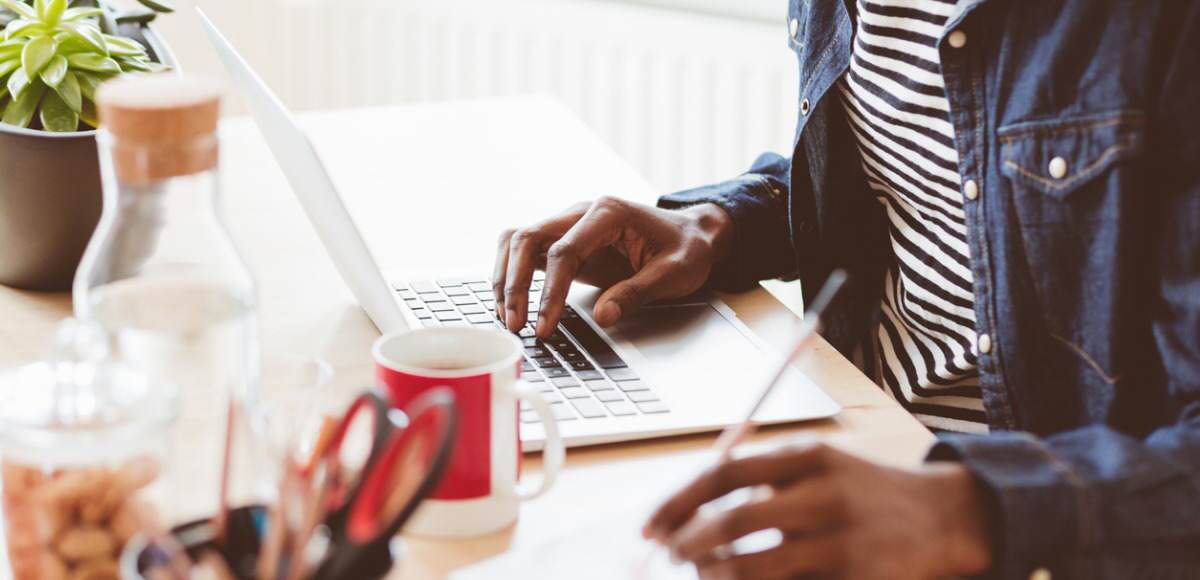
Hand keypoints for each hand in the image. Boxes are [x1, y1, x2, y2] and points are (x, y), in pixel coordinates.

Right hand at [493, 197, 731, 335]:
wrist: (692, 234)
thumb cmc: (686, 249)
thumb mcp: (674, 273)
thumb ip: (637, 293)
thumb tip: (604, 316)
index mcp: (608, 213)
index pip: (564, 251)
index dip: (550, 291)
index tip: (545, 324)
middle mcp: (581, 213)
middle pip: (527, 238)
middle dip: (514, 283)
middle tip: (515, 324)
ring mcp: (569, 225)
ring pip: (517, 241)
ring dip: (505, 278)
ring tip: (507, 317)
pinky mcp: (564, 241)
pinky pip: (526, 252)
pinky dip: (512, 276)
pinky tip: (511, 305)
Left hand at [643, 443, 992, 579]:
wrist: (943, 516)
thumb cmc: (861, 490)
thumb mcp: (817, 464)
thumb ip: (760, 478)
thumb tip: (686, 512)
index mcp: (807, 456)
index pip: (724, 473)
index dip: (678, 502)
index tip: (651, 525)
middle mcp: (823, 495)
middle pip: (734, 521)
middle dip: (689, 543)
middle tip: (673, 554)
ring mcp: (842, 541)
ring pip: (754, 568)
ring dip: (717, 575)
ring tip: (708, 572)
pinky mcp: (856, 578)